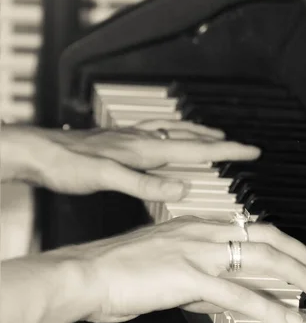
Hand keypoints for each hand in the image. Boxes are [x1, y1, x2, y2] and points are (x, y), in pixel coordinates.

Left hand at [1, 122, 259, 199]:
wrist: (38, 152)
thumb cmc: (68, 165)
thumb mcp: (108, 179)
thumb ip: (145, 185)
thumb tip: (181, 189)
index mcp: (144, 150)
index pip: (195, 149)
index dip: (226, 151)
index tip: (250, 151)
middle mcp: (141, 140)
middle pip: (189, 137)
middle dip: (217, 141)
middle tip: (239, 146)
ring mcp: (130, 139)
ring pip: (173, 133)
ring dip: (196, 136)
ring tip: (211, 138)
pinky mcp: (119, 142)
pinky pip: (155, 135)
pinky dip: (171, 136)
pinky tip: (165, 143)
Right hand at [74, 217, 305, 322]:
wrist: (85, 273)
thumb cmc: (119, 270)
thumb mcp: (169, 268)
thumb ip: (204, 281)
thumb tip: (233, 298)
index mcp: (199, 225)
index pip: (256, 230)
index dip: (288, 245)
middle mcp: (204, 231)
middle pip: (270, 238)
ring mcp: (198, 251)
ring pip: (264, 259)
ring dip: (300, 276)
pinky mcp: (189, 275)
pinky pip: (240, 293)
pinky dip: (271, 307)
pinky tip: (292, 319)